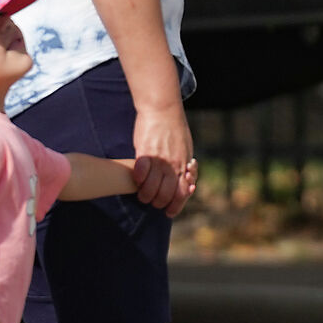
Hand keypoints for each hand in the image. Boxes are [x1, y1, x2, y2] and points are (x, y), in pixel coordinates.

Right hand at [132, 101, 193, 216]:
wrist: (163, 110)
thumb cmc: (175, 129)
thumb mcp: (186, 148)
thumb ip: (184, 165)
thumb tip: (185, 178)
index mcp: (185, 165)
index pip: (182, 193)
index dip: (176, 206)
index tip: (168, 212)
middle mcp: (174, 165)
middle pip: (165, 195)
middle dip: (158, 203)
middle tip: (152, 201)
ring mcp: (160, 159)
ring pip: (151, 188)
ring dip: (145, 195)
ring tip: (142, 194)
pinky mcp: (145, 151)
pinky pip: (140, 172)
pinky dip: (137, 179)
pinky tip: (136, 179)